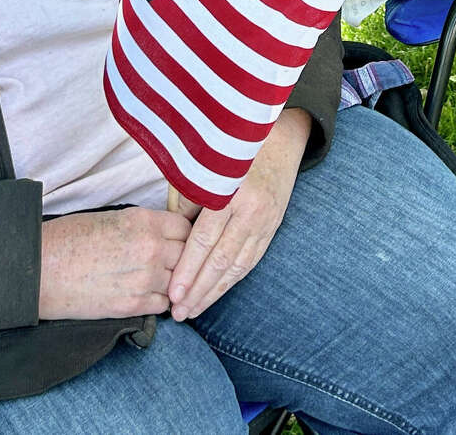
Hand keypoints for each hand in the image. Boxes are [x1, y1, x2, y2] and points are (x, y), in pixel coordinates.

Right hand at [38, 206, 192, 319]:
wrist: (40, 270)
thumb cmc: (71, 238)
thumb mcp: (114, 217)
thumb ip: (146, 225)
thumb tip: (166, 233)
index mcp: (145, 221)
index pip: (186, 227)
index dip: (183, 235)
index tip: (178, 241)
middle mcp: (151, 248)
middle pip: (187, 254)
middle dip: (181, 259)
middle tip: (170, 262)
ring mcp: (144, 279)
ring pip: (178, 281)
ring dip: (171, 282)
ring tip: (157, 280)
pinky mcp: (132, 305)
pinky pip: (163, 304)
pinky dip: (159, 301)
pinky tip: (146, 295)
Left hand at [167, 108, 310, 319]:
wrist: (283, 141)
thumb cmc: (238, 151)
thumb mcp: (209, 165)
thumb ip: (190, 198)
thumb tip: (173, 234)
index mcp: (231, 193)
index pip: (204, 240)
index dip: (187, 269)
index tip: (172, 293)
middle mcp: (251, 210)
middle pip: (220, 260)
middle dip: (198, 290)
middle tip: (179, 313)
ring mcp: (265, 221)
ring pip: (237, 266)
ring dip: (214, 292)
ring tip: (194, 310)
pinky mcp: (273, 227)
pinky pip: (251, 260)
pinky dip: (233, 279)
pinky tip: (218, 292)